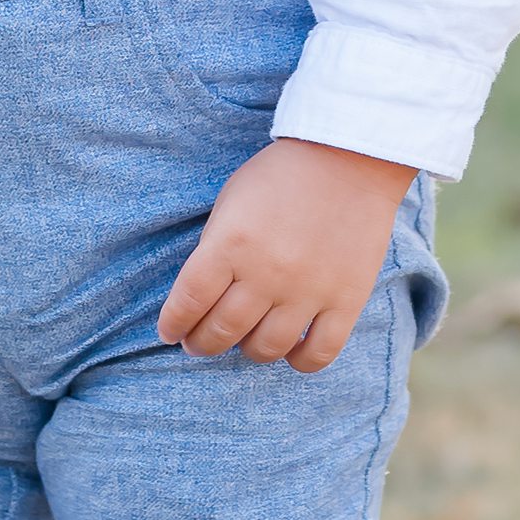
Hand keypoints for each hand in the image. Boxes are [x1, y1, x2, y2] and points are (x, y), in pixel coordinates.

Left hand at [158, 138, 412, 375]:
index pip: (188, 302)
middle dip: (202, 343)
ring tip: (244, 340)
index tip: (170, 332)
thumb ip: (216, 249)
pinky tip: (289, 348)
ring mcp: (308, 290)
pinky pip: (318, 354)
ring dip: (247, 350)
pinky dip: (298, 360)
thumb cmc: (282, 176)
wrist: (349, 158)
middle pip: (222, 331)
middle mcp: (266, 272)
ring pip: (265, 348)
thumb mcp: (232, 201)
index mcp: (231, 243)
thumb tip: (201, 297)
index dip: (174, 324)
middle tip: (199, 343)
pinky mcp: (345, 301)